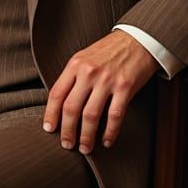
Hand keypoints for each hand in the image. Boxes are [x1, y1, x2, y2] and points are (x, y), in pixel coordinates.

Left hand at [42, 30, 158, 153]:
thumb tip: (60, 104)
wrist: (137, 40)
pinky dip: (110, 132)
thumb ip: (72, 77)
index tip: (49, 129)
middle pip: (71, 107)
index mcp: (75, 65)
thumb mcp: (84, 57)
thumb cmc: (108, 51)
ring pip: (91, 115)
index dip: (51, 114)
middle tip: (67, 145)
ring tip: (85, 148)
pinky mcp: (125, 87)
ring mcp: (107, 80)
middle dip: (67, 130)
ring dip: (86, 136)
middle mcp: (89, 72)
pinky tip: (106, 141)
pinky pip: (115, 115)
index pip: (56, 94)